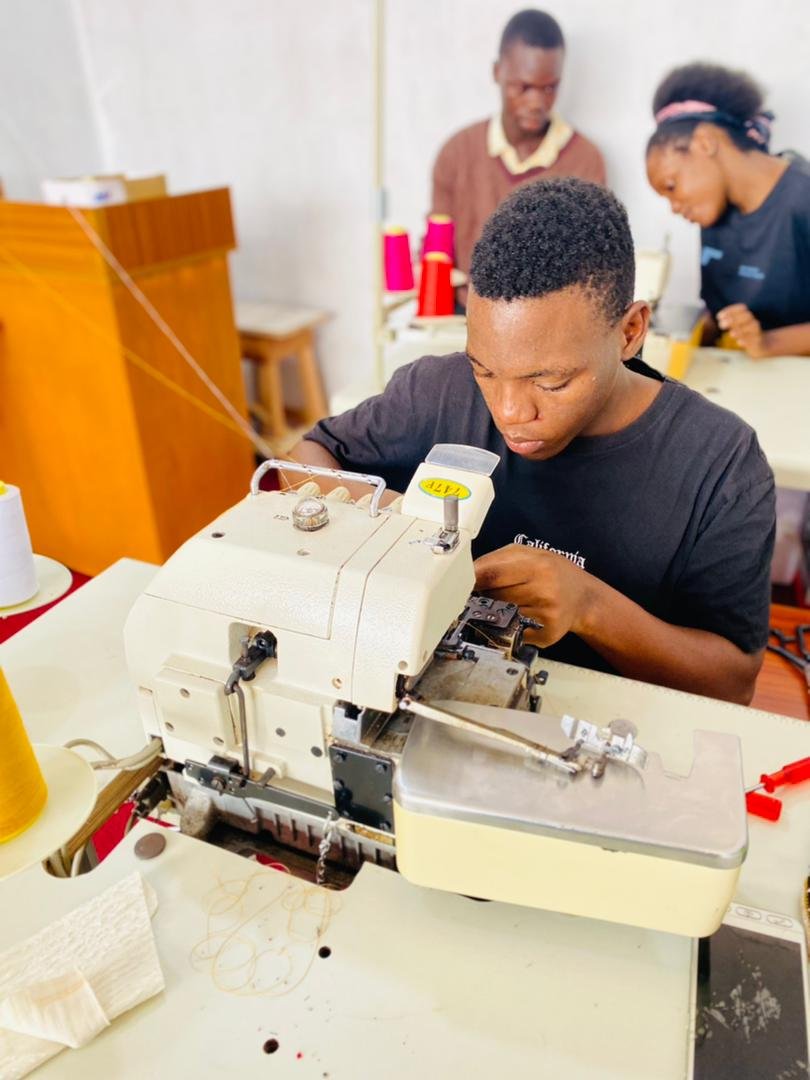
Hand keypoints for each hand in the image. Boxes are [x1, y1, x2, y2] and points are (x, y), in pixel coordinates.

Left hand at [474, 544, 595, 646]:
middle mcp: (544, 591)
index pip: (491, 575)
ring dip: (496, 609)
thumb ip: (497, 561)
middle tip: (492, 589)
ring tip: (510, 600)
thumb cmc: (552, 572)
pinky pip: (513, 630)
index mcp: (538, 566)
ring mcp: (546, 615)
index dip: (471, 580)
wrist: (582, 597)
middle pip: (493, 596)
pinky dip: (509, 623)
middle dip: (486, 593)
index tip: (458, 582)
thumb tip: (467, 575)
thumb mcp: (529, 554)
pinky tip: (520, 615)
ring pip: (501, 614)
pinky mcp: (545, 634)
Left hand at [716, 304, 771, 357]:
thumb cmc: (744, 333)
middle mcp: (753, 321)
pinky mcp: (759, 342)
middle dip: (733, 319)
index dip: (730, 311)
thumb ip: (727, 322)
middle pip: (747, 316)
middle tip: (721, 325)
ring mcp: (758, 331)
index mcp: (748, 315)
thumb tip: (714, 319)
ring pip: (752, 327)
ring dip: (741, 330)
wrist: (761, 345)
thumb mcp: (736, 326)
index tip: (718, 316)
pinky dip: (748, 341)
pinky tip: (739, 342)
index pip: (741, 308)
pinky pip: (756, 340)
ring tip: (731, 334)